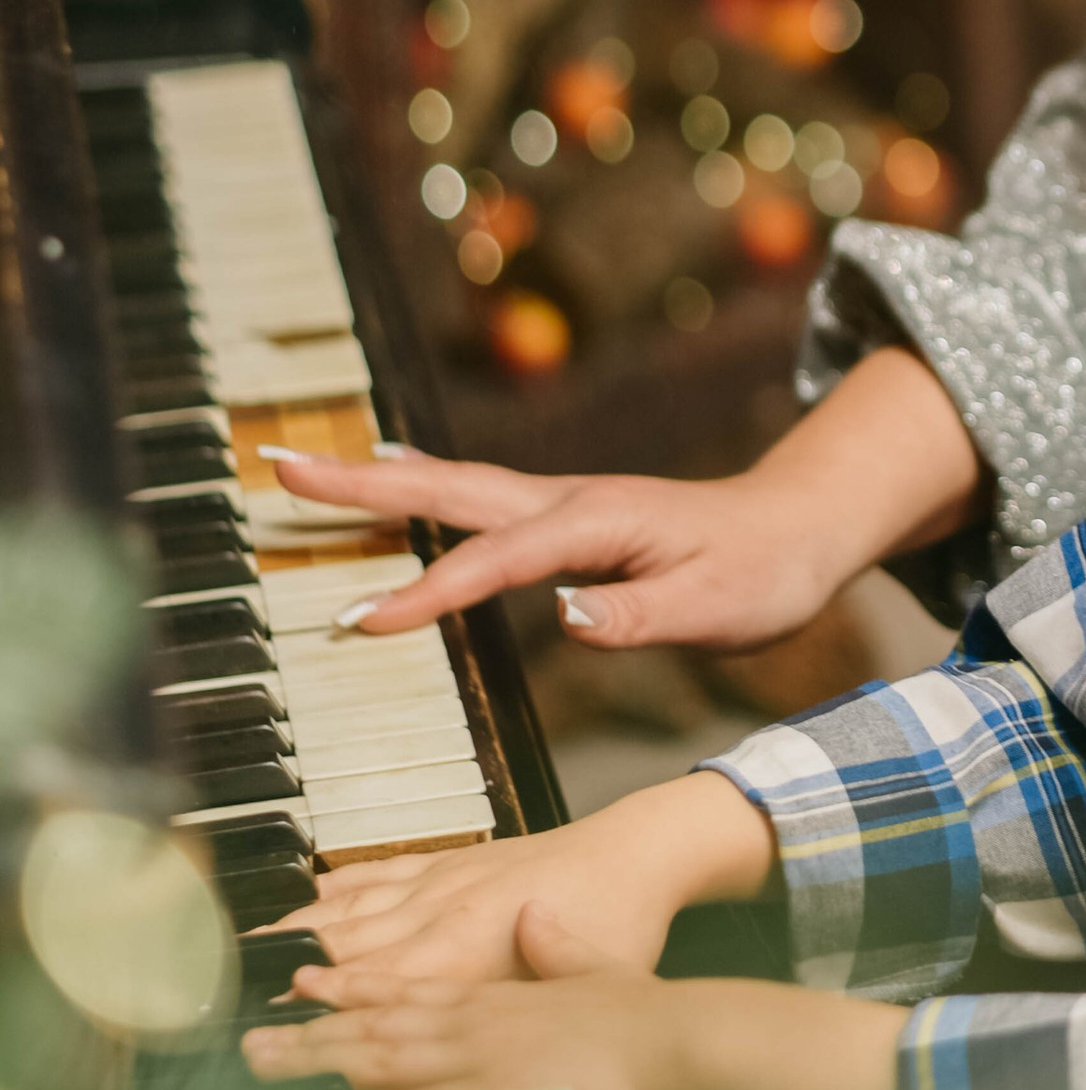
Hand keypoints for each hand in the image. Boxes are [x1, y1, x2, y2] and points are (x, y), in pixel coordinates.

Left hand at [247, 904, 697, 1089]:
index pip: (407, 992)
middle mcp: (481, 1025)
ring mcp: (490, 1065)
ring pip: (390, 1067)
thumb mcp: (595, 967)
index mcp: (497, 998)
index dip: (349, 992)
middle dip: (311, 1040)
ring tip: (275, 1073)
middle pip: (378, 1032)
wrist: (684, 1041)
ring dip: (327, 1072)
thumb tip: (535, 923)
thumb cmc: (645, 1016)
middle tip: (255, 1047)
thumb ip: (557, 952)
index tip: (302, 988)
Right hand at [255, 770, 772, 992]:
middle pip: (356, 956)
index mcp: (475, 951)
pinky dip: (339, 889)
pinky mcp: (454, 861)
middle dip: (298, 989)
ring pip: (356, 913)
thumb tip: (483, 1083)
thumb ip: (525, 1033)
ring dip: (303, 937)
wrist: (642, 853)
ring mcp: (446, 881)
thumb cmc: (622, 927)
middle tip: (245, 1017)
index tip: (287, 1031)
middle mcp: (448, 913)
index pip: (387, 988)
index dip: (336, 1013)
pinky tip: (310, 898)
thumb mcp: (582, 993)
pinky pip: (381, 874)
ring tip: (250, 958)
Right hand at [267, 343, 985, 652]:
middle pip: (448, 488)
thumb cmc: (765, 575)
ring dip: (378, 479)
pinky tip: (393, 479)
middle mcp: (569, 500)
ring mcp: (564, 503)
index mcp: (597, 523)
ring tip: (304, 470)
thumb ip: (640, 618)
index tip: (360, 622)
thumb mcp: (720, 612)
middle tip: (279, 467)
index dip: (427, 592)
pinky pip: (477, 498)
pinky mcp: (567, 515)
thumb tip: (564, 619)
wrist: (802, 528)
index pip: (495, 562)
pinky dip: (421, 486)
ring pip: (454, 485)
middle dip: (360, 484)